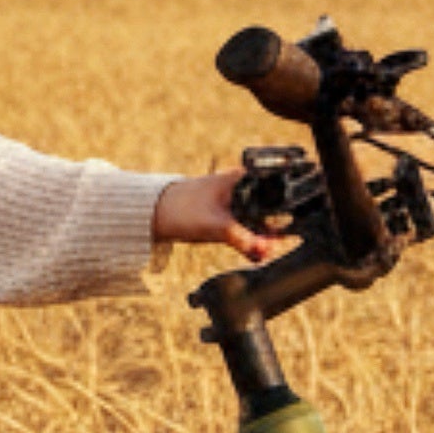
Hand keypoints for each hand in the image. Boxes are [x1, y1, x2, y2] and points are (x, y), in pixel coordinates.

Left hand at [156, 169, 284, 260]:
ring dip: (259, 238)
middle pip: (267, 211)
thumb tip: (265, 252)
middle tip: (267, 249)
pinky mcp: (226, 214)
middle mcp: (241, 187)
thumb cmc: (181, 210)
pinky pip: (245, 228)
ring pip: (256, 221)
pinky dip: (249, 240)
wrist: (154, 214)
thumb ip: (243, 240)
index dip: (279, 218)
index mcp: (242, 179)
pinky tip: (252, 253)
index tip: (278, 236)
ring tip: (260, 253)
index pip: (272, 196)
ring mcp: (234, 201)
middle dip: (269, 232)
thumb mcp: (217, 226)